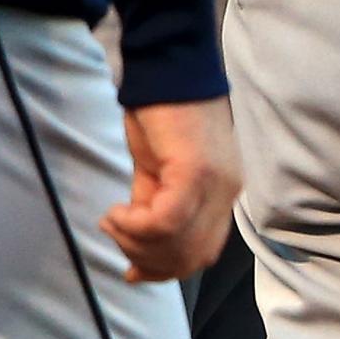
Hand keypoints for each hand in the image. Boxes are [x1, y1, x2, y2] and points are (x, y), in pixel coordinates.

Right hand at [101, 95, 240, 283]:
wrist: (167, 67)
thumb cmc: (161, 115)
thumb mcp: (157, 174)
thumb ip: (154, 212)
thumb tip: (137, 260)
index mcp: (222, 196)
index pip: (201, 255)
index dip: (164, 271)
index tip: (131, 270)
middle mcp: (226, 194)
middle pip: (189, 258)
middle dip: (145, 260)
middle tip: (115, 234)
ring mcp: (215, 184)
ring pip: (176, 244)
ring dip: (135, 242)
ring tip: (112, 220)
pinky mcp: (196, 171)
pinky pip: (164, 221)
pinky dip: (134, 225)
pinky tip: (116, 210)